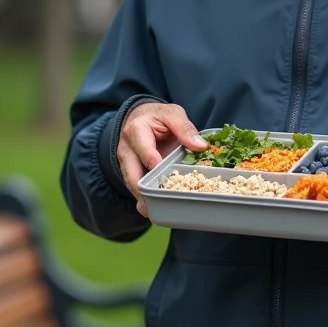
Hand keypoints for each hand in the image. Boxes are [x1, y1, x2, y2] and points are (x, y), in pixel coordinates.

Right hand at [117, 102, 205, 218]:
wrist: (140, 117)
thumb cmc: (157, 116)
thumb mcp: (172, 114)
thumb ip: (185, 128)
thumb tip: (201, 146)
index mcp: (136, 131)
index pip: (143, 149)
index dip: (152, 161)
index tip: (161, 171)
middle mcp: (127, 149)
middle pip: (131, 173)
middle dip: (142, 189)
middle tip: (153, 203)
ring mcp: (126, 163)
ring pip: (131, 183)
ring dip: (141, 198)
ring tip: (151, 212)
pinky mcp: (130, 172)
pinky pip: (135, 187)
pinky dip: (143, 198)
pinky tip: (152, 210)